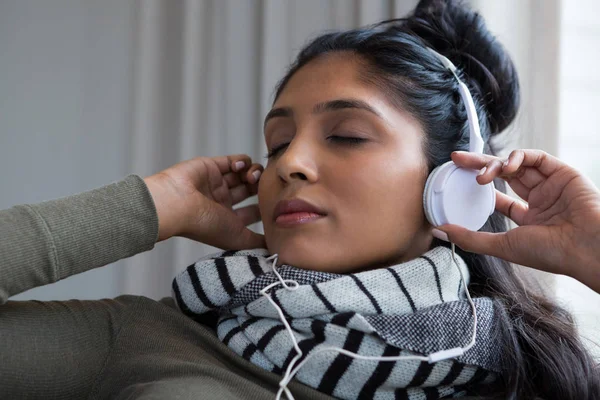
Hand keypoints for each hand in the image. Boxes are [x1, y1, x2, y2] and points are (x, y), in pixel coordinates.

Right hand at [143, 155, 264, 249]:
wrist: (177, 205)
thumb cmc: (204, 224)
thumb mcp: (237, 238)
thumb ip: (257, 242)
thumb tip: (276, 247)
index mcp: (226, 219)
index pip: (251, 212)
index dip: (264, 208)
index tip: (274, 205)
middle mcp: (221, 201)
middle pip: (250, 191)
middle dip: (261, 187)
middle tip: (265, 187)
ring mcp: (217, 183)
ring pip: (244, 174)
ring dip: (254, 173)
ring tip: (250, 178)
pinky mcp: (212, 166)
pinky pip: (234, 160)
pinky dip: (242, 161)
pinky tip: (240, 168)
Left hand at [433, 149, 599, 292]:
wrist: (587, 247)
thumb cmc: (550, 253)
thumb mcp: (502, 245)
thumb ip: (470, 238)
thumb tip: (438, 231)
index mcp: (528, 220)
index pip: (498, 199)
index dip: (478, 188)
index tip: (456, 179)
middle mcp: (539, 201)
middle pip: (503, 176)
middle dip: (479, 165)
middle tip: (456, 159)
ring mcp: (551, 186)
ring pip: (517, 165)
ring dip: (495, 164)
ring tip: (482, 175)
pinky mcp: (563, 173)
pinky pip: (536, 157)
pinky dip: (518, 157)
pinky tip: (505, 165)